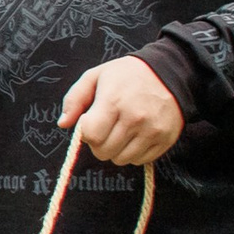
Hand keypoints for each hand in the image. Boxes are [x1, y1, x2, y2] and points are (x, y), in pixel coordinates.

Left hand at [59, 56, 181, 166]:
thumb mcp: (95, 76)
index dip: (86, 132)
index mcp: (114, 101)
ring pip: (121, 159)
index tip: (91, 122)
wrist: (170, 73)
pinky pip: (140, 160)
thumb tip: (63, 124)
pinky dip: (133, 153)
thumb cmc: (127, 74)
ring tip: (121, 131)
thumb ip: (74, 99)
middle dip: (98, 143)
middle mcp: (134, 119)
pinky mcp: (165, 140)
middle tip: (106, 127)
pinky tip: (135, 136)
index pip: (91, 135)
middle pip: (103, 151)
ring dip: (116, 150)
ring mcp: (152, 131)